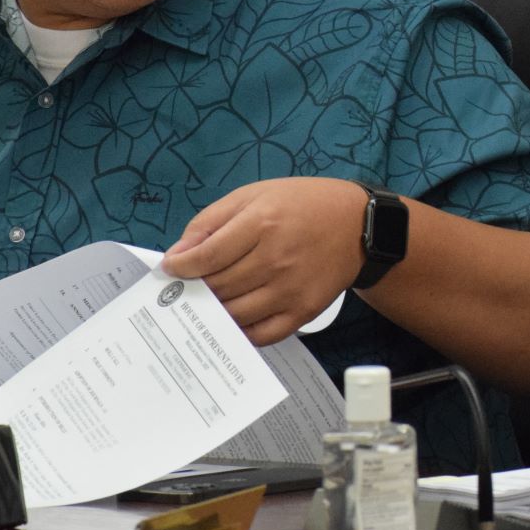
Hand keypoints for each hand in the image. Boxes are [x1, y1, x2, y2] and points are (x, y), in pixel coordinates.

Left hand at [161, 177, 369, 344]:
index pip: (206, 257)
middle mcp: (276, 259)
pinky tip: (234, 318)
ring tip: (207, 301)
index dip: (180, 266)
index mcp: (262, 223)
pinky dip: (241, 331)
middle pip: (218, 287)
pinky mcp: (304, 311)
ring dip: (213, 311)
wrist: (358, 224)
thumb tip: (178, 253)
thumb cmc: (303, 205)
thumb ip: (212, 221)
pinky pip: (262, 334)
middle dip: (195, 288)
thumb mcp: (254, 195)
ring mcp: (291, 289)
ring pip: (234, 314)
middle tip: (185, 287)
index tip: (171, 269)